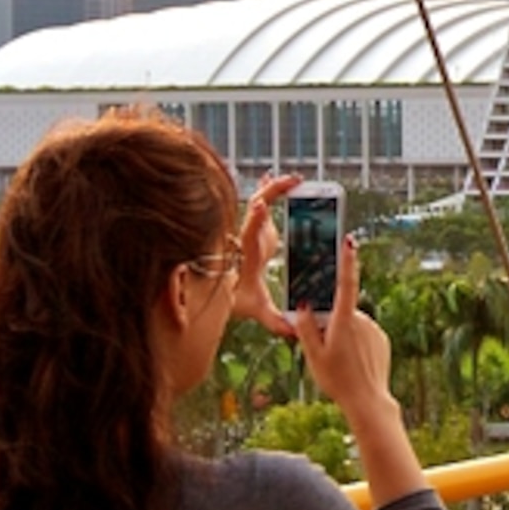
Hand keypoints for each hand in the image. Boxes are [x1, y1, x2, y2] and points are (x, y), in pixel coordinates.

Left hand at [232, 175, 300, 332]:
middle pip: (255, 208)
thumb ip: (273, 320)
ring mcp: (248, 229)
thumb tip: (295, 332)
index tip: (260, 203)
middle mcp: (245, 237)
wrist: (213, 285)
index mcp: (246, 255)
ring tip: (295, 179)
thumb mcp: (255, 308)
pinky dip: (271, 189)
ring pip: (259, 200)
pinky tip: (278, 177)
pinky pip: (262, 202)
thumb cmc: (235, 295)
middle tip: (293, 181)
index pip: (249, 234)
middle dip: (272, 192)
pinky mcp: (254, 227)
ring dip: (275, 188)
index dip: (255, 218)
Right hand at [289, 230, 394, 424]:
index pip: (345, 284)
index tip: (349, 241)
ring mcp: (374, 330)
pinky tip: (353, 363)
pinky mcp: (381, 340)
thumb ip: (305, 328)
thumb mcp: (313, 355)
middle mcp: (362, 320)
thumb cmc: (337, 380)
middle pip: (340, 311)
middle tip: (324, 349)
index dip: (347, 261)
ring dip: (343, 335)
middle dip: (330, 322)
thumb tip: (303, 306)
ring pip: (352, 324)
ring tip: (340, 362)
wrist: (368, 401)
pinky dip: (356, 343)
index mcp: (344, 320)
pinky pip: (364, 335)